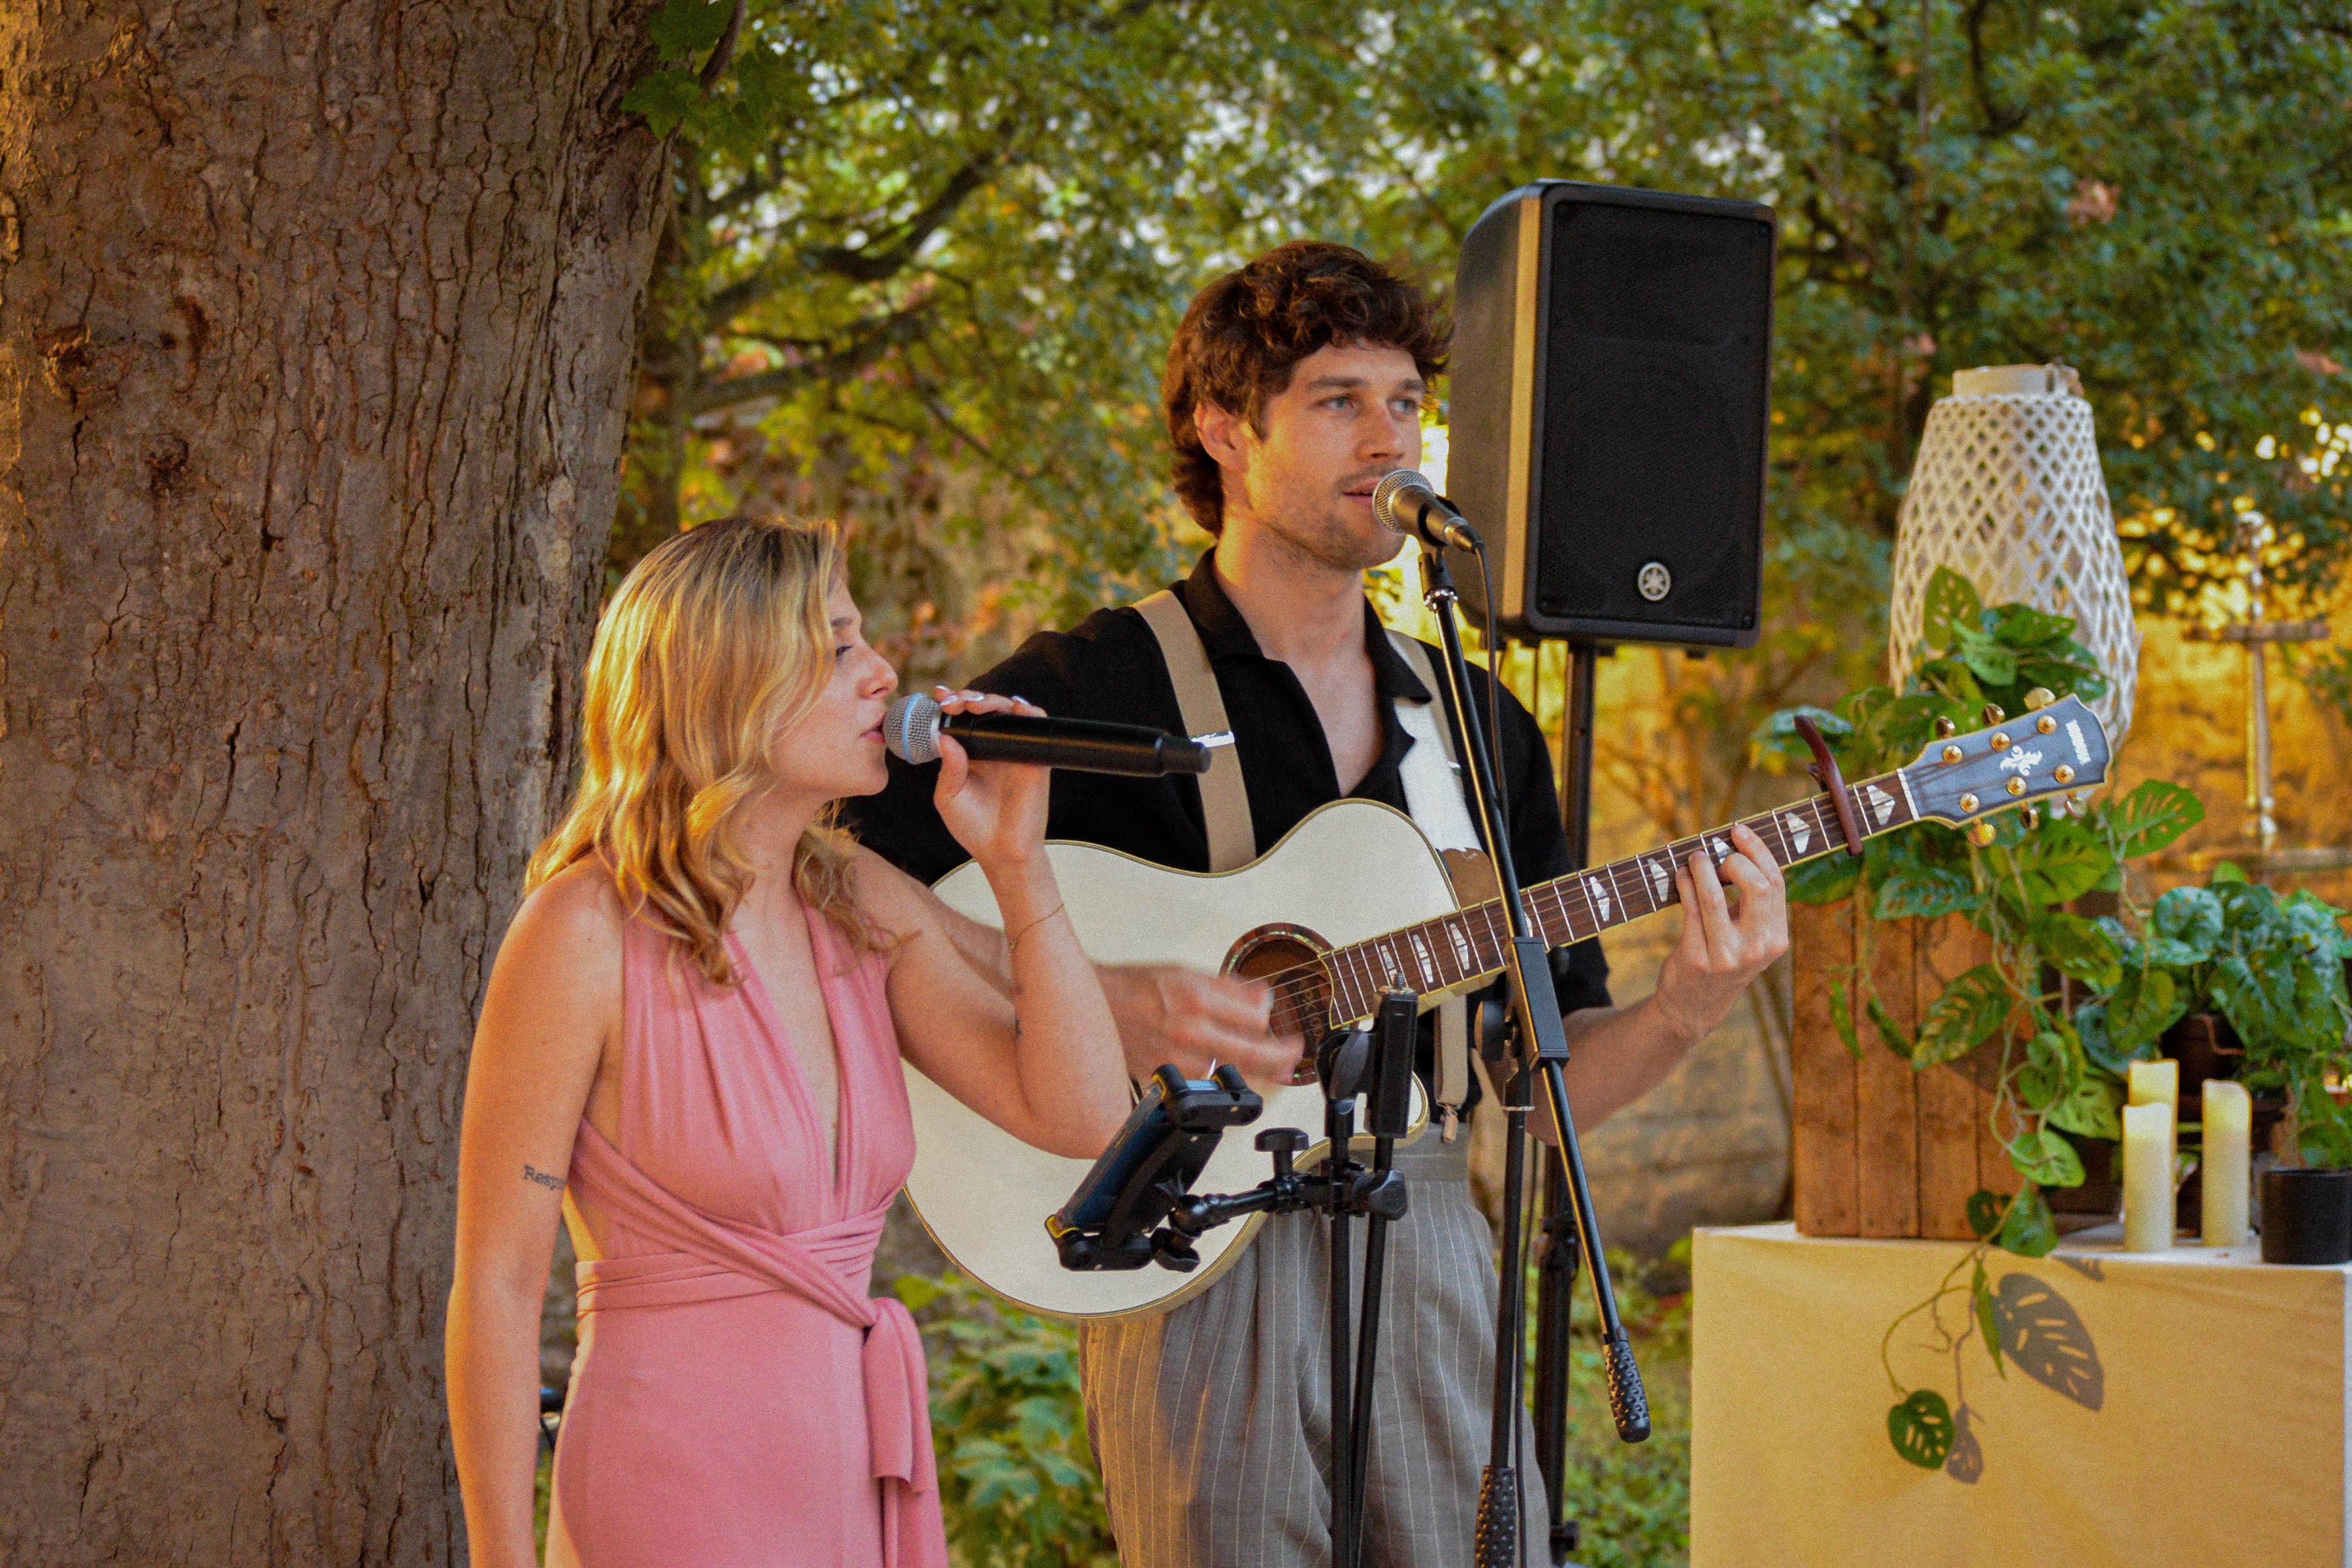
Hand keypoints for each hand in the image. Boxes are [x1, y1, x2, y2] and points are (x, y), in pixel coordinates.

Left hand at [931, 689, 1050, 875]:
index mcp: (970, 754)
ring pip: (1008, 713)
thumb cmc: (973, 827)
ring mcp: (1014, 751)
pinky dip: (1029, 712)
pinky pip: (1036, 727)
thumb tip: (944, 738)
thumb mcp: (949, 797)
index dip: (953, 703)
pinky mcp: (1035, 759)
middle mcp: (992, 748)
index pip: (962, 720)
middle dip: (969, 698)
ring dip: (992, 701)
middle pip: (985, 710)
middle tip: (954, 702)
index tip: (939, 697)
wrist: (1002, 853)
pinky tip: (1015, 706)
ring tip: (974, 705)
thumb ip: (948, 768)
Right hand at [1098, 965, 1302, 1091]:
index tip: (1288, 1032)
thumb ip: (1229, 988)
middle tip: (1291, 1057)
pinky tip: (1218, 1068)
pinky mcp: (1163, 1077)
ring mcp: (1176, 1060)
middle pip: (1252, 1055)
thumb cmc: (1135, 987)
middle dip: (1280, 1059)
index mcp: (1197, 1001)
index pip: (1256, 1021)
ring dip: (1245, 1068)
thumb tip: (1263, 998)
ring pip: (1228, 1072)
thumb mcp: (1185, 972)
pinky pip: (1201, 1081)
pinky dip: (1214, 1074)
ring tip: (1259, 1063)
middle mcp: (1188, 1033)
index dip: (1275, 1026)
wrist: (1091, 1006)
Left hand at [1653, 821, 1789, 1041]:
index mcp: (1777, 938)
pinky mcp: (1697, 957)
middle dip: (1734, 859)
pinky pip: (1690, 909)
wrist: (1694, 1005)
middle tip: (1716, 852)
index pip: (1776, 884)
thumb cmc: (1722, 958)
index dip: (1758, 851)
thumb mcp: (1748, 937)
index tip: (1739, 831)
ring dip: (1701, 868)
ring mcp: (1727, 955)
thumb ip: (1751, 902)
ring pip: (1715, 896)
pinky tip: (1681, 875)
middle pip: (1757, 886)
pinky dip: (1684, 884)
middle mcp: (1757, 948)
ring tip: (1694, 858)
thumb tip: (1737, 848)